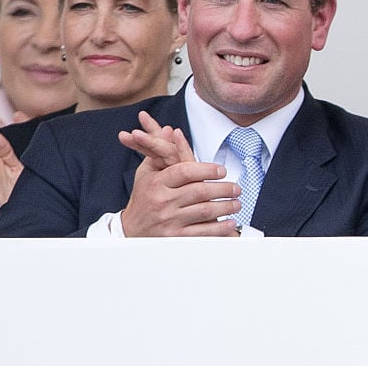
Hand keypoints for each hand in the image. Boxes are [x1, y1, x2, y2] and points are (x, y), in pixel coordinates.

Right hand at [119, 110, 240, 236]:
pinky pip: (202, 232)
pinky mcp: (175, 238)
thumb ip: (161, 151)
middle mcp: (163, 201)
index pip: (185, 172)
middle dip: (223, 189)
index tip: (222, 170)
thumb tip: (171, 129)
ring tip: (236, 203)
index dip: (207, 169)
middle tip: (236, 188)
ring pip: (204, 211)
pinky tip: (229, 223)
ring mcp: (169, 221)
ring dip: (225, 206)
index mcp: (157, 183)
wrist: (130, 231)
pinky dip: (219, 228)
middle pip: (200, 191)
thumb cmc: (143, 199)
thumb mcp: (147, 173)